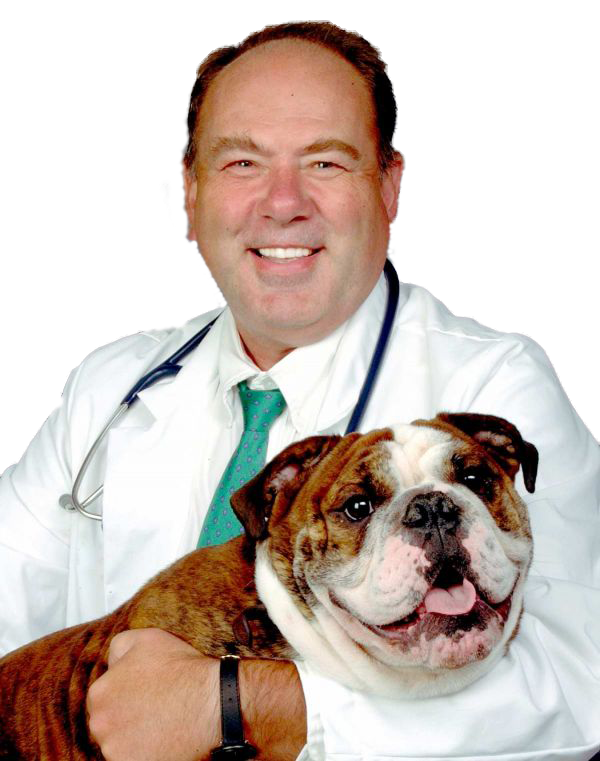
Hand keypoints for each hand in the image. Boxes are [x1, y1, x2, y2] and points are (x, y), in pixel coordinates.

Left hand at [87, 628, 219, 760]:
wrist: (211, 701)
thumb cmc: (181, 668)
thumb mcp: (147, 639)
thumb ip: (118, 647)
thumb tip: (110, 663)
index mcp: (99, 693)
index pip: (105, 698)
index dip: (128, 694)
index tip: (147, 694)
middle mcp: (99, 724)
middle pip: (110, 723)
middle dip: (129, 717)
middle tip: (156, 709)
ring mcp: (114, 749)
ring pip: (121, 744)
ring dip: (136, 737)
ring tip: (163, 724)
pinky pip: (134, 759)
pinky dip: (147, 754)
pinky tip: (164, 740)